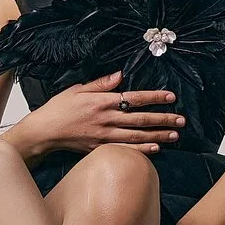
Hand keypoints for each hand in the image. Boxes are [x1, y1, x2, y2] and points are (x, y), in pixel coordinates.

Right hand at [11, 72, 182, 156]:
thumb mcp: (78, 89)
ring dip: (157, 135)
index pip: (134, 98)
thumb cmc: (59, 108)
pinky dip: (141, 150)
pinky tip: (155, 149)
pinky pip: (124, 150)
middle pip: (140, 119)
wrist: (44, 132)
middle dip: (163, 119)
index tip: (171, 96)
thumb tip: (120, 75)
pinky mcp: (99, 148)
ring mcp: (104, 136)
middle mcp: (106, 119)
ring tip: (175, 135)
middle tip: (181, 120)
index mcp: (102, 101)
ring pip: (136, 136)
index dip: (154, 97)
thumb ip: (101, 83)